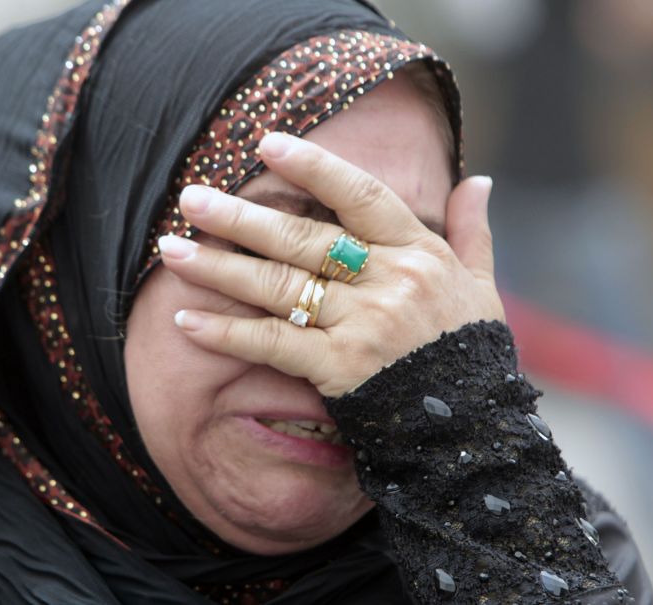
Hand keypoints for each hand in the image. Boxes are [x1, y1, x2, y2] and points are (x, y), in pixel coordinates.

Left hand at [157, 132, 504, 397]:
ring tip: (171, 251)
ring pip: (278, 286)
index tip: (266, 143)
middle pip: (303, 240)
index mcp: (418, 252)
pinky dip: (227, 333)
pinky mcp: (339, 369)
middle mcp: (389, 282)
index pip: (360, 195)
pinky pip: (272, 344)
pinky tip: (187, 322)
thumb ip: (472, 230)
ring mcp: (362, 326)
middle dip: (240, 218)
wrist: (469, 427)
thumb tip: (477, 179)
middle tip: (190, 199)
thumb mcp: (480, 285)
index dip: (313, 166)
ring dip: (219, 268)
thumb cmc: (467, 350)